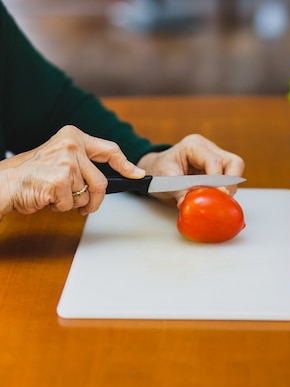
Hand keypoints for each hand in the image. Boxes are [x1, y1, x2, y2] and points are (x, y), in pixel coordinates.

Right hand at [0, 125, 144, 217]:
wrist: (4, 182)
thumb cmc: (32, 174)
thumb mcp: (61, 159)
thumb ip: (84, 163)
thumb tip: (114, 177)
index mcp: (73, 137)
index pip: (110, 150)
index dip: (126, 165)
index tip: (138, 174)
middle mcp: (71, 146)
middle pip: (100, 182)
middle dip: (95, 200)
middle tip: (86, 208)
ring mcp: (66, 163)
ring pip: (86, 195)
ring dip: (72, 203)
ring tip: (54, 194)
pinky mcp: (59, 180)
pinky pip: (71, 204)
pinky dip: (60, 207)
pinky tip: (46, 197)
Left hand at [136, 134, 244, 206]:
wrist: (155, 172)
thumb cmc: (158, 171)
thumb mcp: (165, 180)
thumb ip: (179, 191)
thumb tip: (189, 202)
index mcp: (195, 145)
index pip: (214, 162)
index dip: (218, 180)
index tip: (218, 194)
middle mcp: (209, 149)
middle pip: (234, 163)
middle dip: (232, 182)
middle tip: (224, 197)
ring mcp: (216, 159)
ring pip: (236, 171)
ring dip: (229, 188)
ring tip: (217, 200)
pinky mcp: (218, 170)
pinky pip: (230, 180)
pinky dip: (225, 191)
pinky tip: (216, 199)